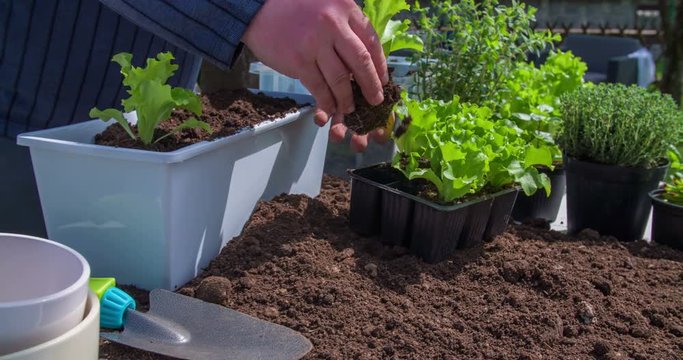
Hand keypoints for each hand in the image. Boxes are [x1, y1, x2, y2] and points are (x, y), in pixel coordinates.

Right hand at [242, 0, 388, 151]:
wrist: (256, 6)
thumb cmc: (293, 7)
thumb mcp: (326, 4)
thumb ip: (345, 26)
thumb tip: (361, 59)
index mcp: (345, 8)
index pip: (371, 41)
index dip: (379, 65)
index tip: (382, 80)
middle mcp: (333, 24)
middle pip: (361, 62)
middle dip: (371, 86)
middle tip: (375, 100)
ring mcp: (315, 43)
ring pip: (340, 79)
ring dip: (347, 98)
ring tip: (350, 108)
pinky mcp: (299, 60)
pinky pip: (319, 87)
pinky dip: (326, 101)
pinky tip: (330, 108)